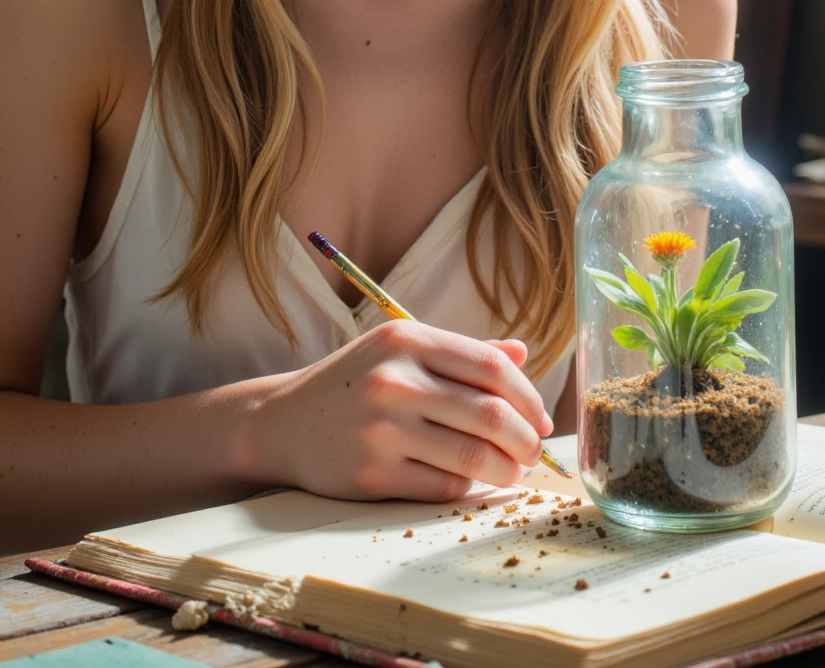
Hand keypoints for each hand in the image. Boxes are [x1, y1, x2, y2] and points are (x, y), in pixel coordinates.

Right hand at [255, 320, 553, 502]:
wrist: (283, 422)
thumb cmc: (355, 383)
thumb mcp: (400, 351)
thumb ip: (460, 353)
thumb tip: (520, 354)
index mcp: (407, 338)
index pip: (492, 367)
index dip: (529, 396)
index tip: (540, 417)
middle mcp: (394, 378)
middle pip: (492, 414)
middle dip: (527, 440)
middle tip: (533, 451)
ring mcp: (381, 427)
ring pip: (475, 456)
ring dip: (507, 469)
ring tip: (510, 469)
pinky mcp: (372, 473)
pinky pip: (445, 485)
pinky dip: (469, 486)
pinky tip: (472, 480)